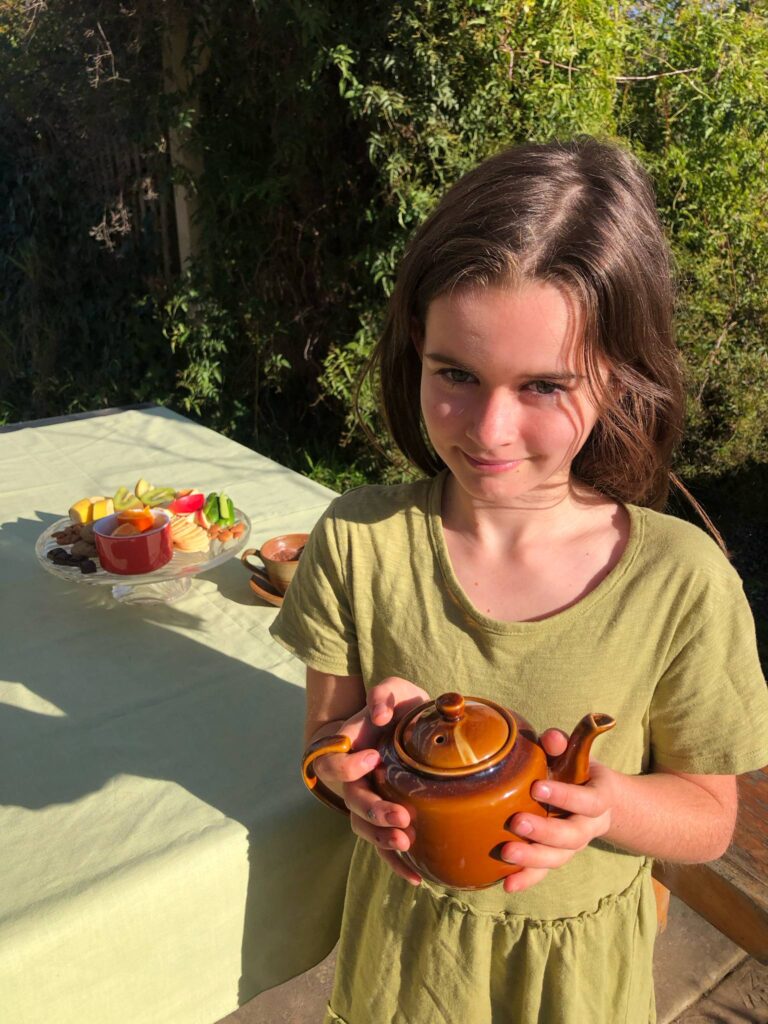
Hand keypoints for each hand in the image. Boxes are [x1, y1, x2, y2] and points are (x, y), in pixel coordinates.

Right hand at [313, 676, 428, 884]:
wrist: (406, 722)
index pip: (333, 765)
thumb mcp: (391, 689)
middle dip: (375, 812)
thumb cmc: (396, 705)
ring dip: (383, 839)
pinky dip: (399, 863)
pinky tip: (419, 876)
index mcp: (346, 751)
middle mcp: (352, 780)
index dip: (348, 767)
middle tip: (401, 816)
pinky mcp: (386, 815)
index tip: (373, 757)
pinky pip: (386, 845)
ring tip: (407, 843)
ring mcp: (367, 800)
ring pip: (365, 828)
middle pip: (353, 803)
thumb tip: (378, 715)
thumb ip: (382, 694)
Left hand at [500, 729, 615, 893]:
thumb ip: (562, 744)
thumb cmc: (576, 770)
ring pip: (558, 858)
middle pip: (572, 836)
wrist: (598, 799)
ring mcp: (573, 845)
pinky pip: (544, 872)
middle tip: (517, 823)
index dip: (564, 796)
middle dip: (545, 832)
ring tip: (507, 853)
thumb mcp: (574, 754)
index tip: (536, 787)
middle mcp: (588, 826)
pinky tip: (507, 884)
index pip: (587, 800)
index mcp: (597, 798)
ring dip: (533, 858)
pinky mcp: (557, 856)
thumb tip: (551, 738)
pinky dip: (526, 879)